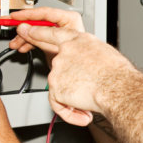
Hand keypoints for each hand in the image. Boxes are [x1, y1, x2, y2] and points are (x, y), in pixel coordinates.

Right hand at [6, 7, 84, 55]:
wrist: (82, 71)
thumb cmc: (78, 58)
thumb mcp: (54, 47)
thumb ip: (38, 37)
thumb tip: (24, 28)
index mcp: (69, 19)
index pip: (44, 13)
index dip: (27, 15)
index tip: (14, 16)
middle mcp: (64, 23)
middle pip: (38, 22)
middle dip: (23, 30)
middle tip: (12, 31)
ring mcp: (58, 31)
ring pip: (36, 31)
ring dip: (24, 38)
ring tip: (15, 44)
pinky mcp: (54, 39)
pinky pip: (39, 38)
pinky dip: (30, 43)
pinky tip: (23, 48)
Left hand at [15, 23, 137, 126]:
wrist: (118, 89)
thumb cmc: (117, 74)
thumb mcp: (103, 52)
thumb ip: (88, 55)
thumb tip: (86, 63)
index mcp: (78, 40)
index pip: (52, 32)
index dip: (36, 31)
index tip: (25, 28)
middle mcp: (65, 52)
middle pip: (50, 59)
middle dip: (48, 64)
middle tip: (35, 58)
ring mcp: (58, 69)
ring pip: (57, 86)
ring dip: (72, 97)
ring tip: (89, 102)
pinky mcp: (55, 87)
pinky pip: (58, 103)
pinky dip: (70, 112)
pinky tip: (83, 114)